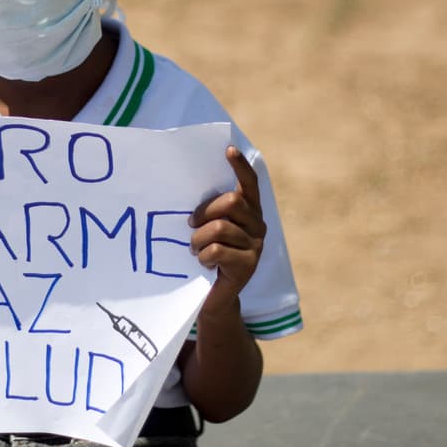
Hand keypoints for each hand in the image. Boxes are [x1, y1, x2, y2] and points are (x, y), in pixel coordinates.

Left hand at [188, 146, 265, 311]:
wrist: (213, 297)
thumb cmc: (206, 254)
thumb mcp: (208, 228)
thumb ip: (210, 210)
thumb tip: (188, 186)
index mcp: (250, 210)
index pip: (250, 182)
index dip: (240, 165)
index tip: (228, 149)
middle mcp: (258, 224)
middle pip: (231, 202)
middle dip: (204, 211)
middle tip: (190, 224)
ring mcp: (256, 245)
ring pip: (219, 228)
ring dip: (198, 239)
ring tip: (194, 248)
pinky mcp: (249, 265)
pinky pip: (216, 251)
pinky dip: (203, 257)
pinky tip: (203, 264)